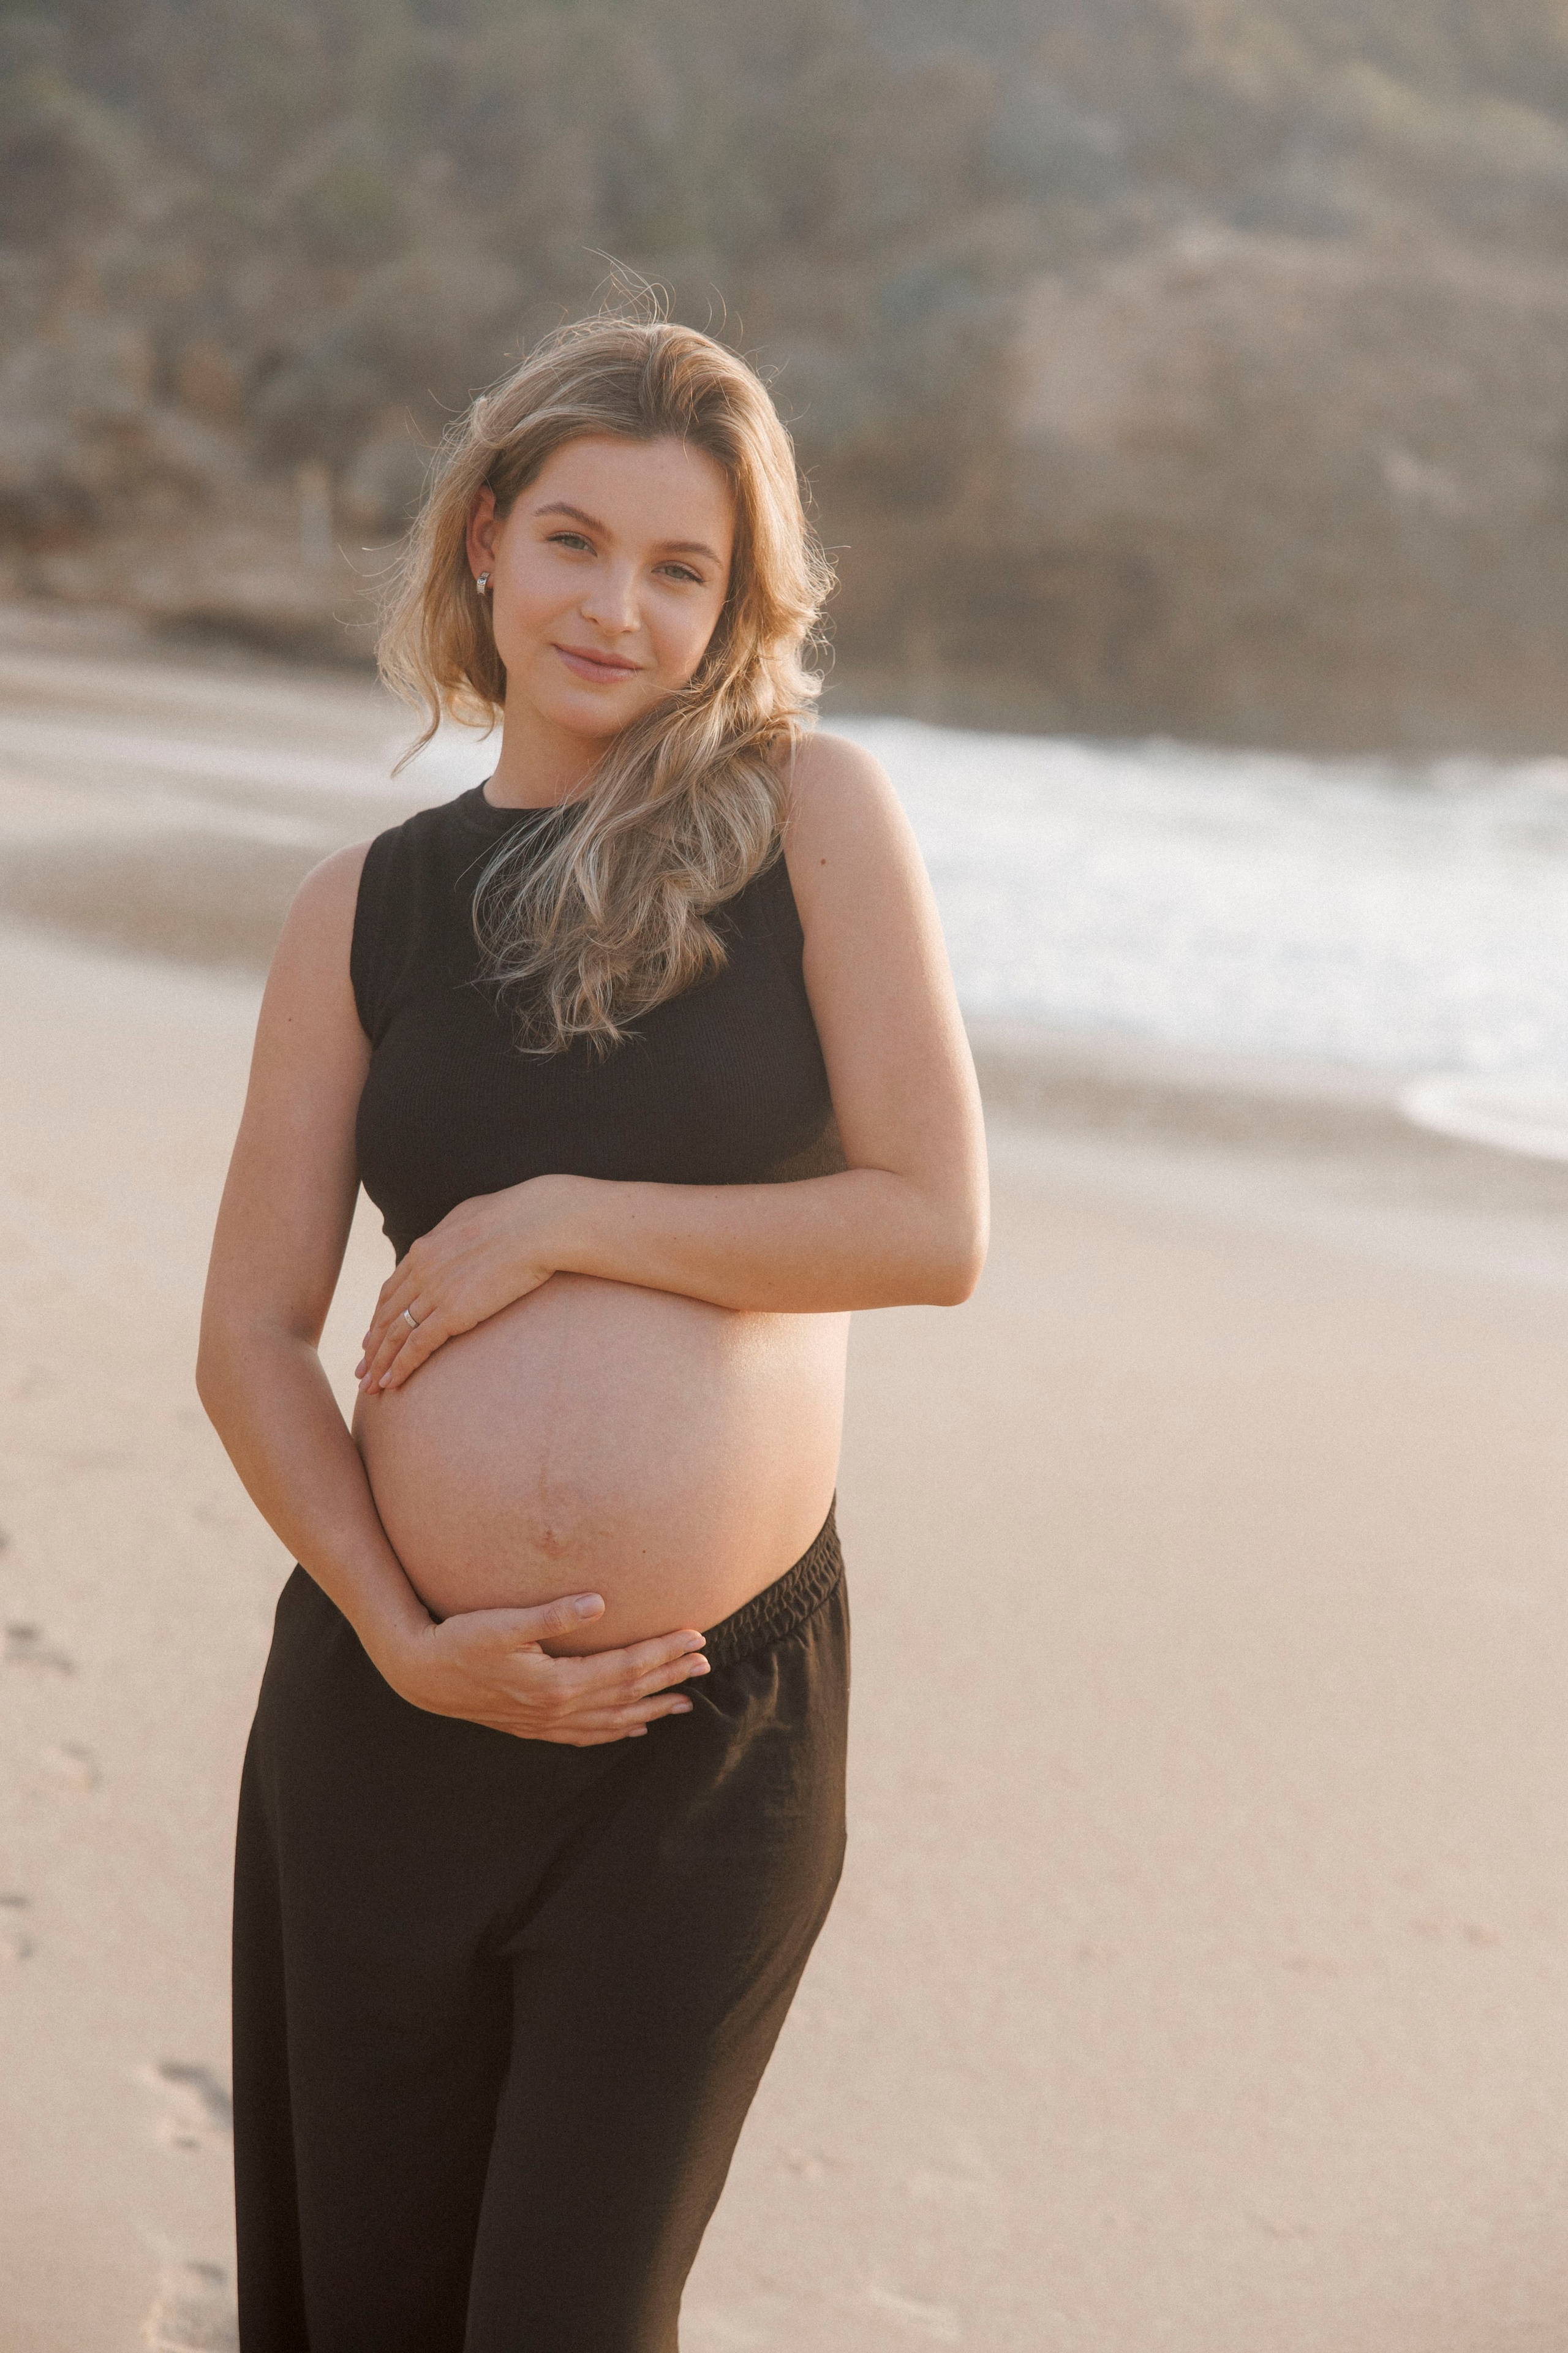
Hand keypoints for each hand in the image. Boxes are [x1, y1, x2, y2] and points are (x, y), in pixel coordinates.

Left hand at [357, 1177, 569, 1393]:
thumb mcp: (474, 1218)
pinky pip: (417, 1346)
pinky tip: (392, 1383)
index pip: (392, 1290)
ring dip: (379, 1363)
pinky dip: (401, 1366)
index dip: (379, 1317)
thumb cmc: (519, 1217)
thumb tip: (459, 1242)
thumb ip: (456, 1236)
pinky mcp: (453, 1312)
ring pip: (394, 1334)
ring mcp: (435, 1291)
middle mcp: (421, 1270)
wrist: (538, 1224)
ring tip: (370, 1386)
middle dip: (371, 1346)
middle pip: (386, 1315)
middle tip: (361, 1370)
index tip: (371, 1338)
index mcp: (425, 1248)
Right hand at [372, 1590, 710, 1744]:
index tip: (695, 1637)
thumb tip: (598, 1602)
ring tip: (687, 1701)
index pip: (625, 1667)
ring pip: (613, 1720)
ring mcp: (547, 1722)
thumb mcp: (503, 1622)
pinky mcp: (534, 1726)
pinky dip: (616, 1731)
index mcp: (557, 1684)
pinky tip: (633, 1728)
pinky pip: (588, 1735)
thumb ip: (552, 1614)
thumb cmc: (459, 1641)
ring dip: (651, 1708)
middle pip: (628, 1693)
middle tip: (706, 1664)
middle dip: (669, 1678)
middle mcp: (558, 1709)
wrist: (420, 1675)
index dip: (662, 1652)